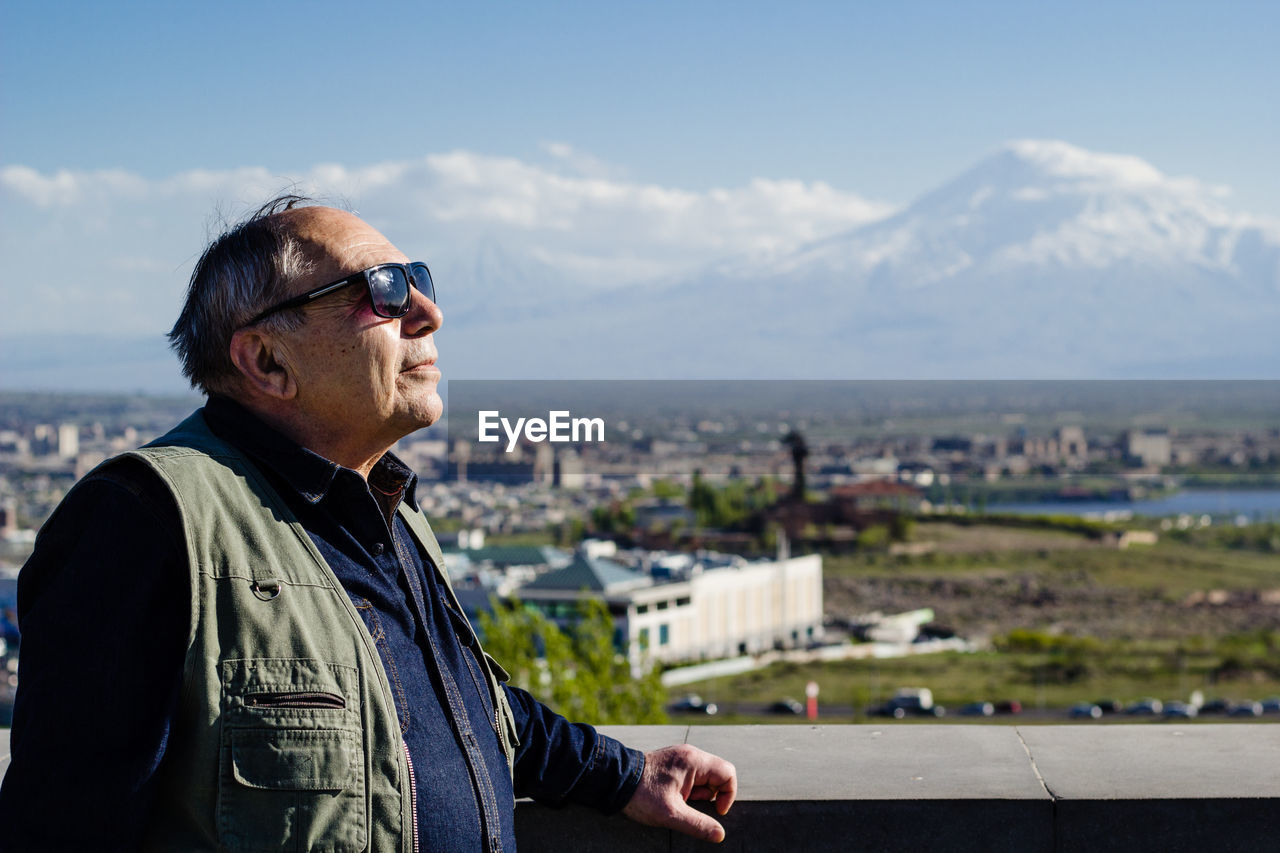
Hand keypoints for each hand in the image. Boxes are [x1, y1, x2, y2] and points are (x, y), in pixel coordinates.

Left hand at [621, 744, 737, 842]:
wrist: (614, 781)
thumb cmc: (642, 795)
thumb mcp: (671, 814)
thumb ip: (698, 824)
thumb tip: (720, 834)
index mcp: (693, 761)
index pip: (728, 774)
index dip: (727, 795)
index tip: (714, 811)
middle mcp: (690, 754)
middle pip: (717, 775)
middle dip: (708, 796)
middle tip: (688, 805)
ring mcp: (680, 757)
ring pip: (704, 777)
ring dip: (696, 794)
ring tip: (676, 801)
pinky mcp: (672, 763)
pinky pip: (691, 776)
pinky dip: (687, 790)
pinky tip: (671, 797)